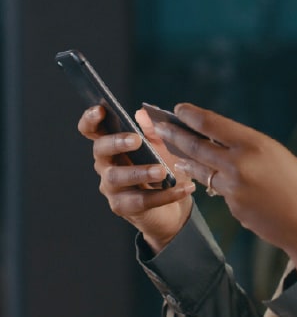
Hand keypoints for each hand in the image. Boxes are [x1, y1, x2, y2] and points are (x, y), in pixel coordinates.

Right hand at [77, 105, 195, 252]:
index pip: (92, 130)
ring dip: (140, 172)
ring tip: (162, 171)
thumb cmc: (164, 170)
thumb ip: (153, 131)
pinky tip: (185, 188)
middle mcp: (106, 165)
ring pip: (117, 177)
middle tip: (136, 140)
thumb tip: (142, 113)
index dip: (91, 119)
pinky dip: (165, 195)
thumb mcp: (163, 148)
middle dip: (116, 142)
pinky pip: (141, 200)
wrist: (175, 206)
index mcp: (113, 145)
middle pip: (100, 150)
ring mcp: (112, 187)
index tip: (101, 110)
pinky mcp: (123, 207)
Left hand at [152, 103, 296, 276]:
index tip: (178, 109)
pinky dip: (216, 184)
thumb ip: (252, 151)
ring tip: (174, 154)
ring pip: (201, 170)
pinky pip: (219, 191)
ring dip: (185, 160)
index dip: (191, 115)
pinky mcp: (233, 208)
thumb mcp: (281, 157)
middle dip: (174, 136)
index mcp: (255, 144)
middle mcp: (239, 164)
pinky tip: (214, 181)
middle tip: (159, 128)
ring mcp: (233, 189)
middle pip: (196, 146)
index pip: (212, 124)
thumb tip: (229, 146)